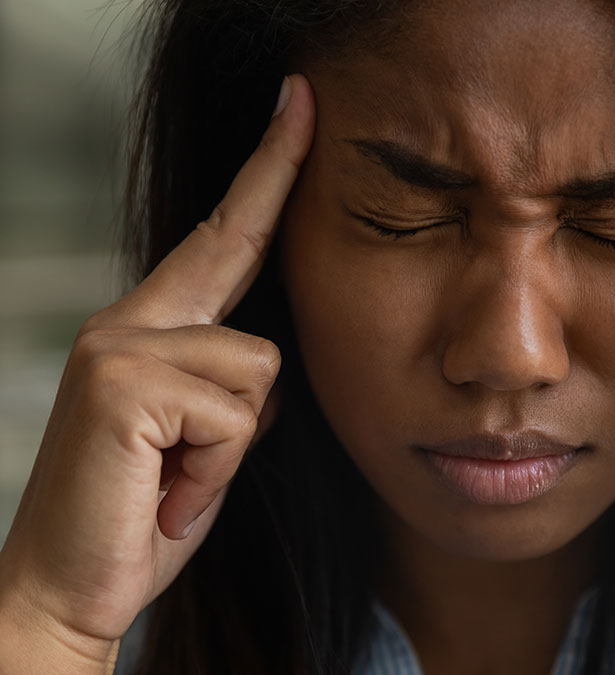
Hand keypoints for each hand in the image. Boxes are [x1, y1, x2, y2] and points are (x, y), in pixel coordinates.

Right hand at [0, 74, 314, 667]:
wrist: (74, 586)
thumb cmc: (146, 513)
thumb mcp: (207, 439)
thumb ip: (232, 384)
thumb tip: (266, 356)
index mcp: (151, 329)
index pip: (225, 236)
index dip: (269, 171)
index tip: (302, 106)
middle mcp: (128, 322)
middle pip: (251, 295)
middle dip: (248, 357)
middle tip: (202, 391)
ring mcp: (120, 346)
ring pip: (261, 370)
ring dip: (234, 447)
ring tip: (177, 477)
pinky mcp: (122, 383)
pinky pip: (236, 416)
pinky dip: (215, 471)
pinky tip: (166, 490)